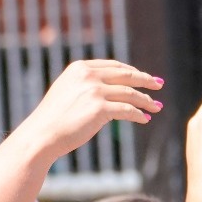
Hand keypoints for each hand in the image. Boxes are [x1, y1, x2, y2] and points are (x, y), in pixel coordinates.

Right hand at [11, 60, 162, 158]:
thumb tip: (112, 89)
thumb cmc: (54, 118)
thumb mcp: (68, 92)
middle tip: (159, 85)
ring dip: (146, 100)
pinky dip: (139, 114)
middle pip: (126, 75)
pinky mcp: (100, 108)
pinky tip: (145, 119)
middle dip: (146, 80)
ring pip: (130, 93)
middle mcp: (88, 75)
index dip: (132, 71)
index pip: (114, 66)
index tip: (143, 77)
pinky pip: (127, 110)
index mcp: (80, 68)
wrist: (42, 134)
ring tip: (157, 107)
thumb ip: (86, 85)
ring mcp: (94, 91)